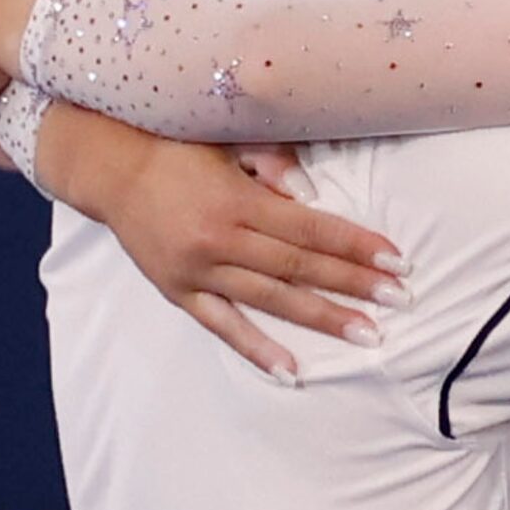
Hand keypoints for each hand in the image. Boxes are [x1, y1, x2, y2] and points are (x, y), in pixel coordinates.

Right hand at [72, 122, 408, 382]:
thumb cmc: (177, 148)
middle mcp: (220, 239)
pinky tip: (290, 369)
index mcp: (236, 200)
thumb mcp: (227, 140)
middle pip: (298, 267)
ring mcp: (198, 271)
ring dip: (321, 317)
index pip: (310, 228)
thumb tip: (312, 196)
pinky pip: (223, 325)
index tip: (394, 261)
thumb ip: (272, 164)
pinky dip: (256, 348)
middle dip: (353, 284)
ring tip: (366, 334)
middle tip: (399, 300)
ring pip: (270, 300)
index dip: (355, 245)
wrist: (110, 170)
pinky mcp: (179, 292)